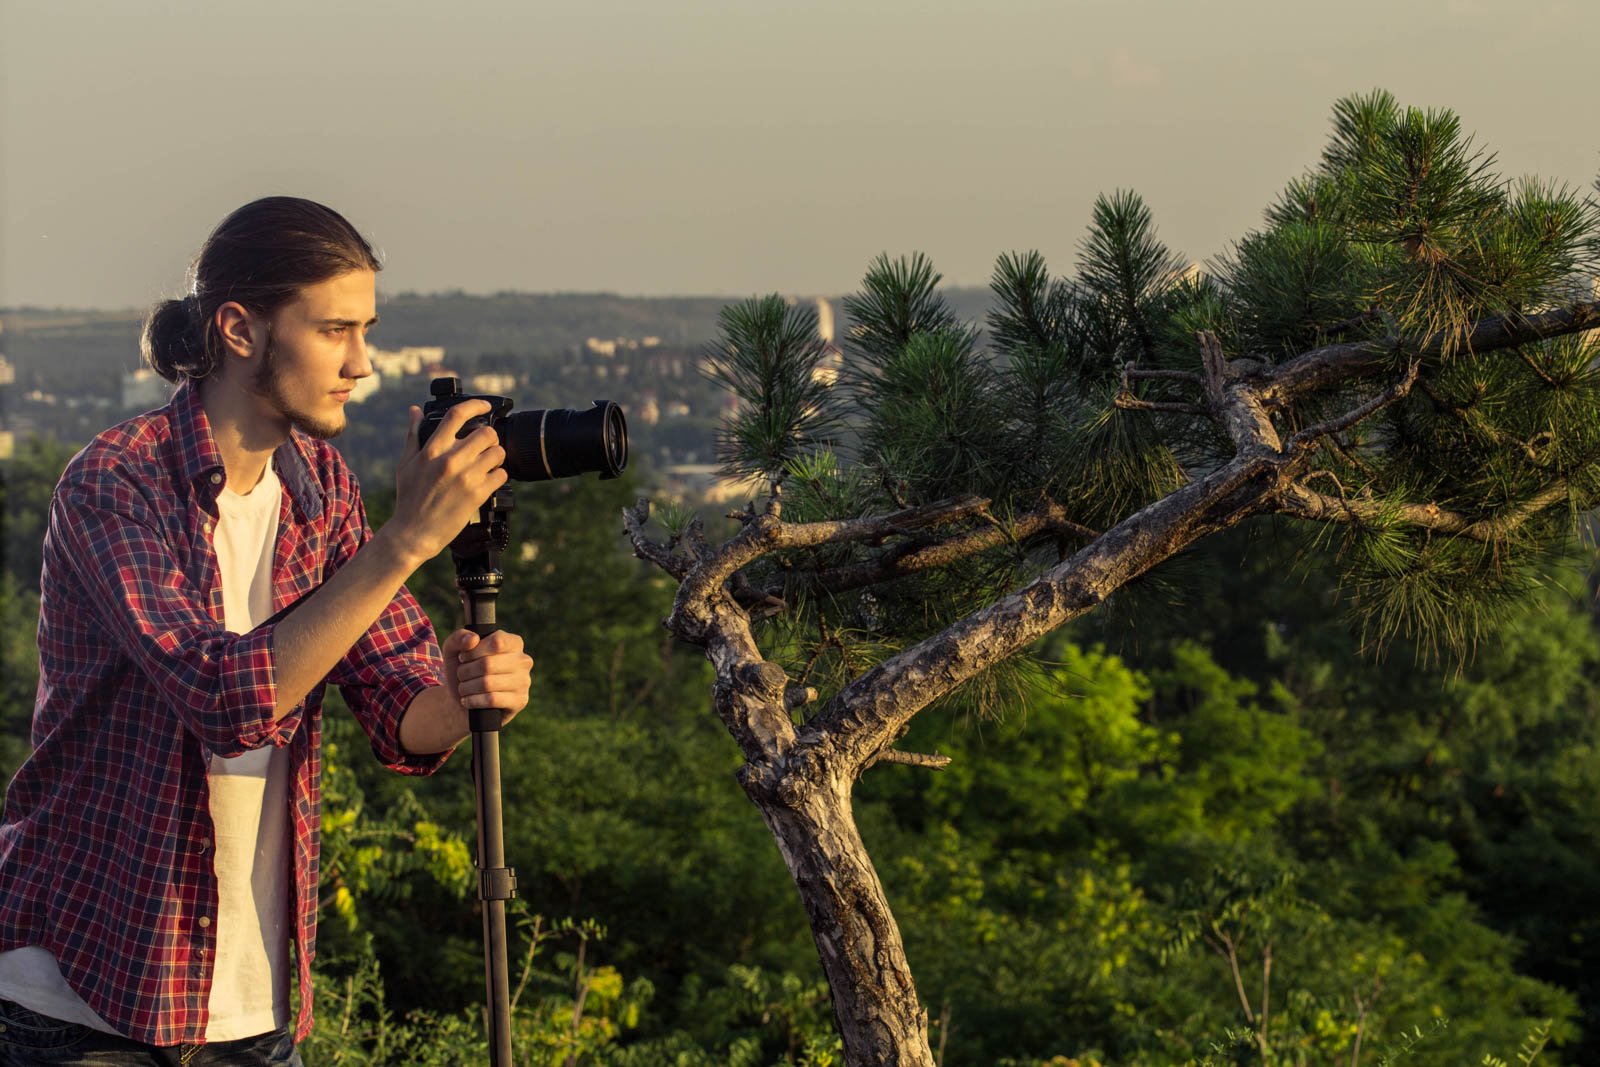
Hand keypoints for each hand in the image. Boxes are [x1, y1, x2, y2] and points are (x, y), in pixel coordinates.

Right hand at [385, 400, 508, 566]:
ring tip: (488, 464)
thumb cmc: (408, 498)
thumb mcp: (406, 463)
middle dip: (490, 438)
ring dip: (496, 456)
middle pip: (486, 433)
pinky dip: (499, 475)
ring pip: (498, 453)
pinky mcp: (477, 494)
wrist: (414, 532)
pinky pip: (501, 475)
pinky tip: (489, 479)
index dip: (476, 405)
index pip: (457, 415)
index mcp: (432, 449)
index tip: (485, 406)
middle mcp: (450, 460)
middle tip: (486, 446)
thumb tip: (415, 411)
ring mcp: (466, 477)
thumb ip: (413, 435)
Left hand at [441, 628, 533, 726]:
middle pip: (488, 664)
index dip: (473, 652)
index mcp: (513, 643)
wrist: (463, 700)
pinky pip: (492, 700)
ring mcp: (524, 682)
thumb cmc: (464, 671)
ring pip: (488, 683)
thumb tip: (473, 639)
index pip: (496, 642)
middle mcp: (523, 660)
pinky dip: (473, 701)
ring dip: (467, 687)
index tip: (463, 658)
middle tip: (461, 675)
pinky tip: (467, 700)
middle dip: (466, 672)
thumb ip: (458, 638)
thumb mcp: (454, 650)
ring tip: (463, 688)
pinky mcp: (520, 701)